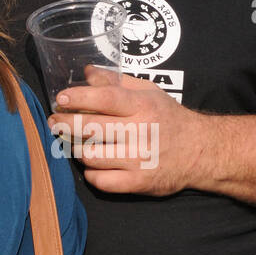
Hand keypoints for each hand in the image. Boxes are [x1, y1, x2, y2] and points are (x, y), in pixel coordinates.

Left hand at [47, 69, 209, 195]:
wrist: (200, 151)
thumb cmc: (168, 117)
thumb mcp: (147, 91)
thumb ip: (116, 81)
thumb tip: (87, 72)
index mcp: (142, 106)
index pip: (105, 98)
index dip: (79, 97)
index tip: (60, 98)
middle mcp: (141, 132)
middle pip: (91, 128)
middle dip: (65, 124)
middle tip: (54, 122)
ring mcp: (140, 160)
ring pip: (90, 156)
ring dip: (76, 149)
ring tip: (74, 142)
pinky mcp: (140, 183)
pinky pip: (101, 182)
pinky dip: (90, 174)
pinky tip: (92, 165)